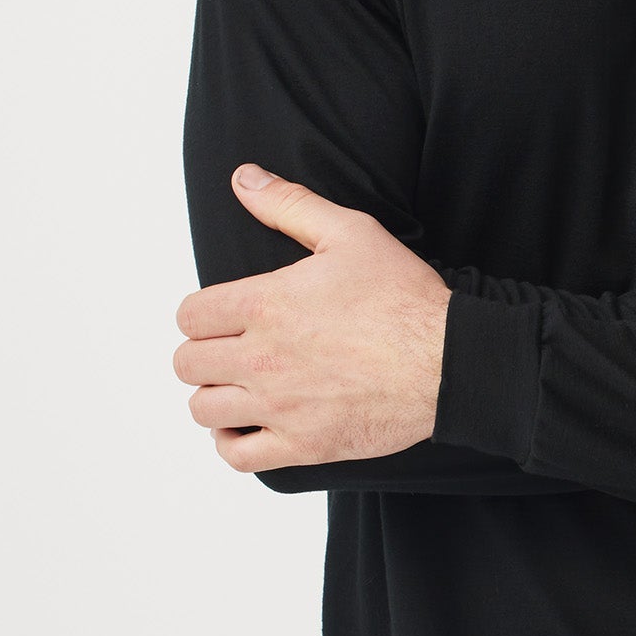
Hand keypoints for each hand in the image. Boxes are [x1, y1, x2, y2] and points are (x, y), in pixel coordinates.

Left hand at [172, 164, 452, 472]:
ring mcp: (279, 405)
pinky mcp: (302, 444)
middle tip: (233, 349)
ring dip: (215, 397)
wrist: (448, 360)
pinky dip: (232, 442)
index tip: (224, 317)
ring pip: (203, 410)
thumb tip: (245, 180)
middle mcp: (262, 357)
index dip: (202, 314)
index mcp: (265, 304)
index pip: (190, 316)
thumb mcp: (350, 233)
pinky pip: (237, 455)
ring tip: (240, 386)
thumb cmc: (405, 298)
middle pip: (187, 363)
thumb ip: (290, 205)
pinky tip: (248, 425)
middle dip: (204, 353)